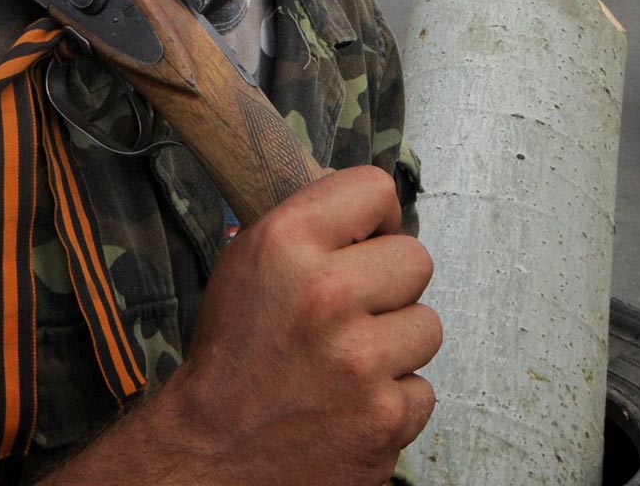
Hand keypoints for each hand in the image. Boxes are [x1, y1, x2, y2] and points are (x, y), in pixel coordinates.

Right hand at [145, 167, 437, 485]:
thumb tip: (373, 205)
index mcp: (286, 245)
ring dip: (394, 344)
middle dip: (389, 285)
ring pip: (427, 326)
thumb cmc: (232, 355)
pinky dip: (392, 399)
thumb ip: (308, 225)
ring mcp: (361, 362)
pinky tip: (352, 402)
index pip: (375, 189)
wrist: (212, 451)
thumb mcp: (247, 263)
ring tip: (349, 360)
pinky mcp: (386, 418)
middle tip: (352, 311)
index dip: (374, 218)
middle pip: (416, 260)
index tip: (363, 242)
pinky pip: (422, 390)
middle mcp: (327, 295)